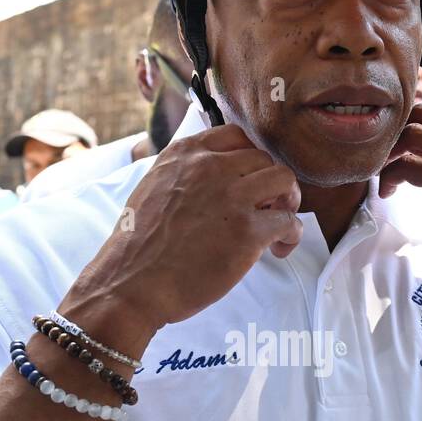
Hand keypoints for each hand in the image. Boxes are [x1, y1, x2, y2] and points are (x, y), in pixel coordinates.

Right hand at [62, 124, 302, 334]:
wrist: (131, 284)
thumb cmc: (138, 248)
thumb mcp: (153, 189)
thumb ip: (184, 177)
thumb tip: (213, 185)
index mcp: (184, 155)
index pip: (234, 137)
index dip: (248, 160)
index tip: (248, 181)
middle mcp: (210, 167)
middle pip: (263, 159)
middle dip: (268, 184)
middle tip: (265, 210)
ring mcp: (231, 196)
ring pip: (284, 180)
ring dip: (288, 202)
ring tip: (277, 226)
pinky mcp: (247, 230)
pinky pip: (288, 221)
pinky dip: (290, 235)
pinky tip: (278, 249)